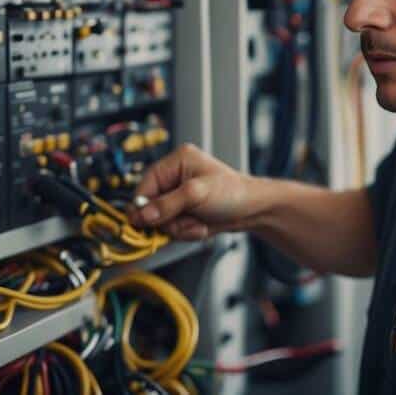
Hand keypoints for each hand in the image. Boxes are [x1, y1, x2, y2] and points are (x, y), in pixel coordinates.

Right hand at [128, 144, 253, 240]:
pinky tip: (201, 226)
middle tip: (185, 221)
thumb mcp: (197, 194)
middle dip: (168, 220)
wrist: (254, 210)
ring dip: (179, 228)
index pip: (144, 185)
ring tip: (199, 223)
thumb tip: (142, 215)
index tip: (141, 222)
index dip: (141, 205)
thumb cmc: (232, 192)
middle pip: (150, 206)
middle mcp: (174, 178)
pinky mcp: (184, 212)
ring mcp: (178, 197)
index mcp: (176, 162)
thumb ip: (168, 204)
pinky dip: (186, 232)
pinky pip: (172, 228)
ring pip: (161, 221)